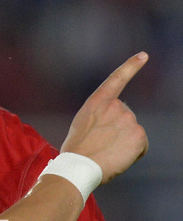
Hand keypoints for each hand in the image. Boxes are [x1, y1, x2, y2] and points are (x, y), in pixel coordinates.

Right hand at [60, 52, 148, 183]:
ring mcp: (128, 119)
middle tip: (101, 144)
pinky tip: (118, 157)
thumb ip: (101, 116)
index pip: (117, 79)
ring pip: (133, 133)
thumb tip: (116, 125)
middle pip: (125, 117)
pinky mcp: (139, 134)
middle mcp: (115, 106)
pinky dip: (133, 154)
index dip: (131, 66)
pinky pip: (141, 146)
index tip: (143, 55)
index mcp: (97, 102)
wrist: (79, 165)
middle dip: (118, 130)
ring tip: (107, 152)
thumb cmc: (77, 149)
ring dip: (125, 143)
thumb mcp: (84, 123)